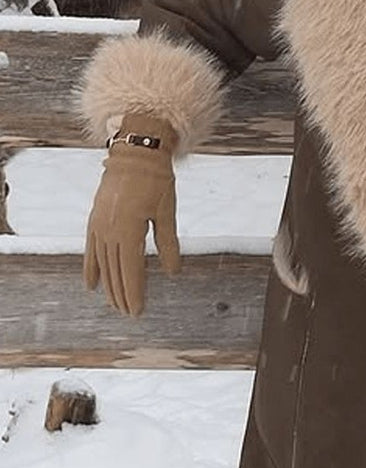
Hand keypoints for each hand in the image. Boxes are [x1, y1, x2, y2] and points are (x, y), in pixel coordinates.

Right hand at [83, 113, 179, 316]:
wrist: (134, 154)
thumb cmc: (156, 181)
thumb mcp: (167, 212)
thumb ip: (168, 243)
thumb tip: (172, 272)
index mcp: (129, 229)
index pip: (131, 269)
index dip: (134, 292)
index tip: (137, 310)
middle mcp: (110, 229)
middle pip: (115, 270)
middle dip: (122, 294)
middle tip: (129, 313)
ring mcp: (99, 225)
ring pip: (103, 263)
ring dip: (109, 285)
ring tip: (114, 304)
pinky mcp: (95, 219)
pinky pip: (91, 249)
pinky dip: (91, 267)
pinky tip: (92, 285)